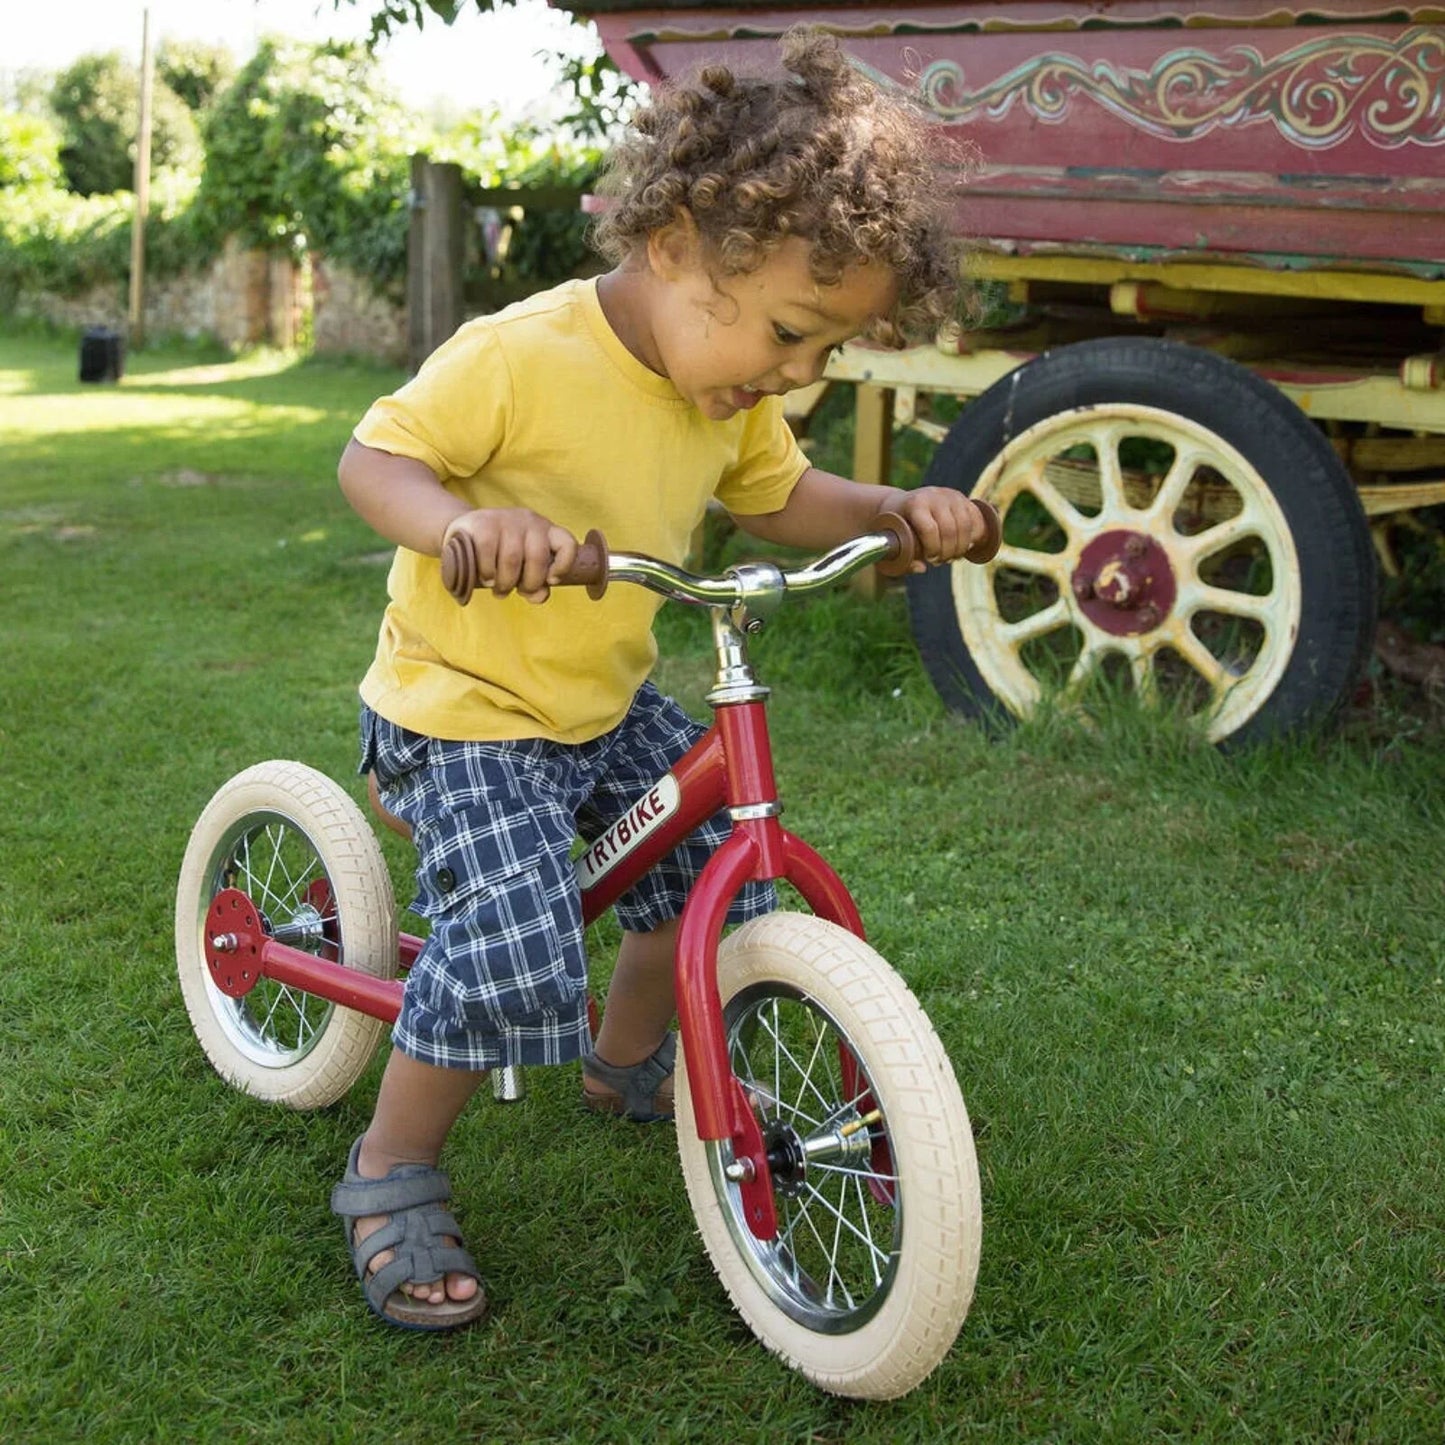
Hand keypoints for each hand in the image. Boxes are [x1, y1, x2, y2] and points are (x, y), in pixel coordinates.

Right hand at [440, 508, 577, 603]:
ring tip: (498, 590)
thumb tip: (539, 596)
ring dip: (505, 582)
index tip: (551, 581)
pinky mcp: (482, 522)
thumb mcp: (522, 568)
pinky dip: (488, 571)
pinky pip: (488, 551)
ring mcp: (506, 519)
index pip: (567, 544)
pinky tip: (486, 578)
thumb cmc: (501, 554)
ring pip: (512, 558)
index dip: (564, 565)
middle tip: (516, 591)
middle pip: (537, 558)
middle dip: (529, 583)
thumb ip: (536, 584)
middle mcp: (530, 521)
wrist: (466, 532)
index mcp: (546, 531)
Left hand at [890, 488, 991, 569]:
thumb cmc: (895, 529)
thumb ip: (903, 559)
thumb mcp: (892, 542)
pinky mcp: (962, 499)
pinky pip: (976, 519)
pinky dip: (974, 536)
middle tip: (940, 561)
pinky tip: (964, 547)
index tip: (930, 560)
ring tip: (951, 557)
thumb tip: (922, 568)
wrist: (900, 504)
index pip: (930, 529)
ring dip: (961, 547)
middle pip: (950, 530)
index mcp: (915, 504)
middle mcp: (934, 495)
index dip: (933, 549)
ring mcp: (950, 495)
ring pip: (966, 526)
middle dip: (948, 552)